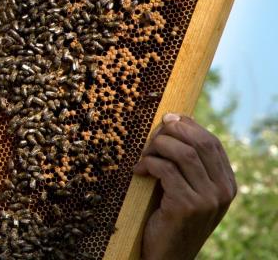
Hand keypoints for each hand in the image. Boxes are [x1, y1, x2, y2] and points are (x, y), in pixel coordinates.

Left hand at [133, 113, 236, 259]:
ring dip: (158, 147)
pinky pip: (166, 170)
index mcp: (226, 184)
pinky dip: (149, 164)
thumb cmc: (170, 217)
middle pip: (200, 143)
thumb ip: (187, 164)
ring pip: (183, 153)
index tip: (167, 119)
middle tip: (151, 135)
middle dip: (172, 131)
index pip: (212, 142)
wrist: (167, 255)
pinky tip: (139, 171)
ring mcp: (207, 199)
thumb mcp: (186, 189)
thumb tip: (171, 122)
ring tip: (144, 155)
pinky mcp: (187, 206)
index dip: (188, 126)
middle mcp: (222, 191)